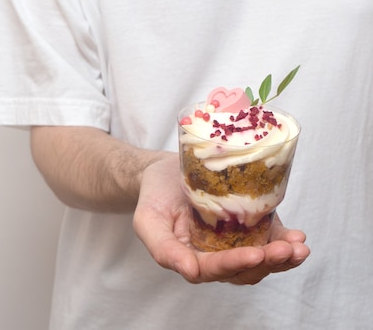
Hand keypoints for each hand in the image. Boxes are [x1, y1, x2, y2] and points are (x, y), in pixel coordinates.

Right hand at [133, 155, 309, 284]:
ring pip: (261, 260)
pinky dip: (285, 240)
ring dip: (282, 258)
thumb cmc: (154, 196)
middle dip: (267, 262)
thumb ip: (163, 249)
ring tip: (299, 247)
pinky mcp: (249, 224)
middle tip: (286, 250)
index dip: (236, 263)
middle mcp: (215, 255)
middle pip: (245, 270)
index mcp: (191, 259)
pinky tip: (297, 236)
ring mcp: (234, 241)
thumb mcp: (147, 221)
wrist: (164, 172)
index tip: (256, 254)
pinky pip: (269, 238)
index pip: (215, 269)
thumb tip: (190, 273)